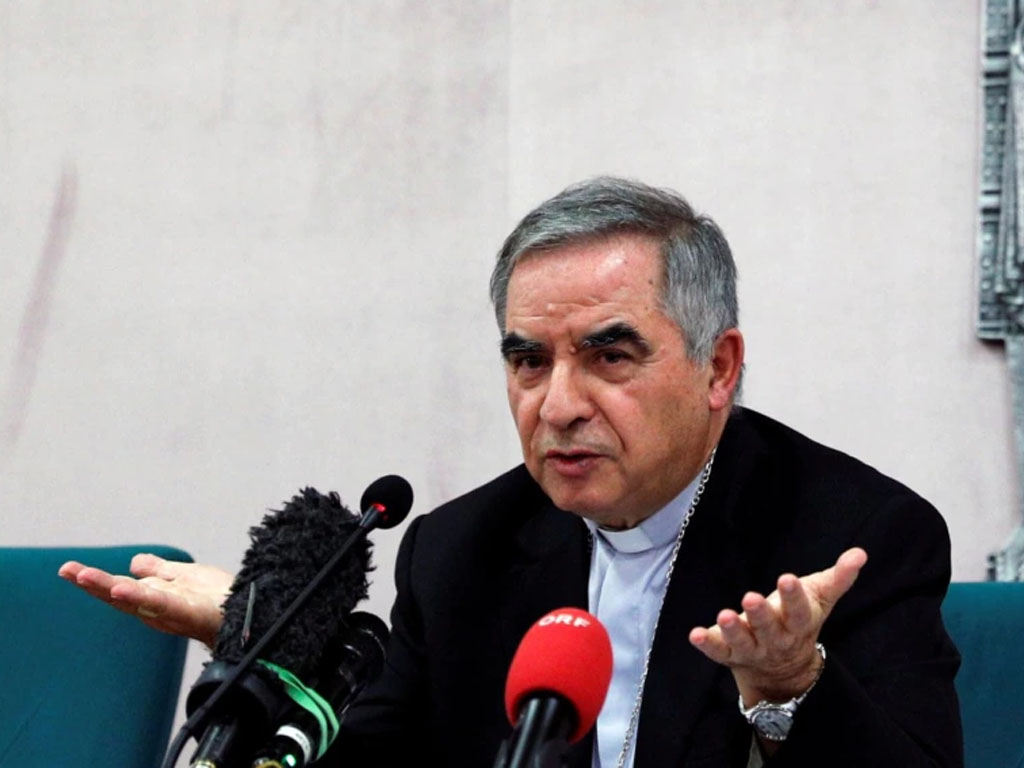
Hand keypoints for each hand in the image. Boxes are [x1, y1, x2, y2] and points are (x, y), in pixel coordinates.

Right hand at [58, 554, 232, 648]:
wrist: (250, 613)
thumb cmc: (222, 598)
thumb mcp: (186, 576)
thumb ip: (160, 570)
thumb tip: (134, 563)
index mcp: (157, 597)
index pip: (120, 587)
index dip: (95, 581)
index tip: (69, 570)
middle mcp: (160, 607)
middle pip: (120, 595)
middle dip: (93, 585)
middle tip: (68, 571)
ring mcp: (173, 611)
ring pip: (135, 599)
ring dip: (108, 588)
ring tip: (85, 577)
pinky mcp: (189, 611)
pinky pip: (162, 603)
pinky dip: (141, 596)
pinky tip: (121, 587)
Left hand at [689, 547, 867, 705]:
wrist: (785, 669)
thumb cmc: (799, 621)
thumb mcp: (820, 600)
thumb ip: (838, 578)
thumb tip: (859, 554)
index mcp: (799, 624)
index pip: (799, 611)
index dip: (793, 597)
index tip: (787, 579)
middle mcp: (777, 640)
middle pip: (769, 629)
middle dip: (760, 614)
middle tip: (750, 597)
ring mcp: (753, 649)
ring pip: (743, 642)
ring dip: (733, 629)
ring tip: (723, 615)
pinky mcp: (730, 654)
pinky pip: (718, 651)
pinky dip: (707, 644)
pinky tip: (695, 634)